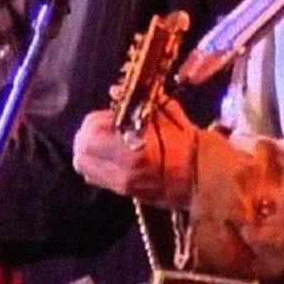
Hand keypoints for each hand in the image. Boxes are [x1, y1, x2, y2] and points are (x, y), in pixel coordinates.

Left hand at [72, 97, 196, 208]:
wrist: (202, 176)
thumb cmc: (186, 141)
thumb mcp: (166, 113)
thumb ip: (137, 101)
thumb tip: (113, 91)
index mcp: (132, 148)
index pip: (92, 132)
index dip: (97, 119)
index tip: (111, 115)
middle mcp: (121, 170)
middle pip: (81, 151)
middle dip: (87, 134)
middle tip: (102, 126)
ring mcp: (120, 184)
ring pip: (83, 165)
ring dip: (88, 150)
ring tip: (104, 140)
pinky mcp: (122, 193)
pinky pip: (95, 176)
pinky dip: (95, 163)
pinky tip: (111, 154)